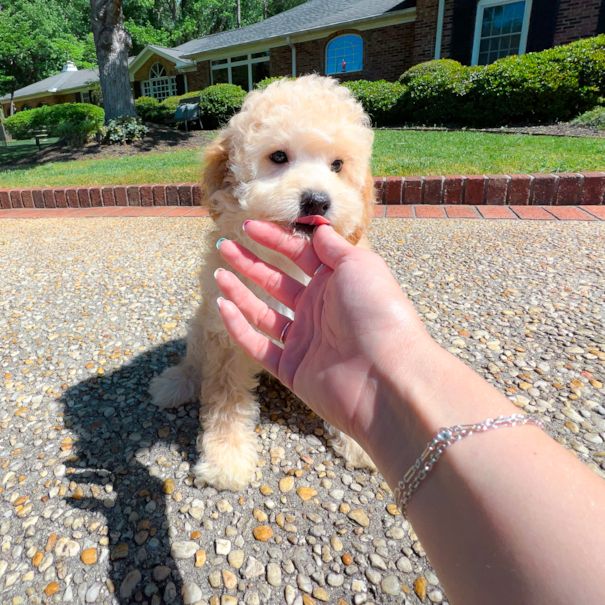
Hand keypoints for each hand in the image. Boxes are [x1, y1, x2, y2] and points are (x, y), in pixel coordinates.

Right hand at [214, 220, 436, 447]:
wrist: (386, 378)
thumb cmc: (378, 314)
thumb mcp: (359, 265)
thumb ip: (332, 246)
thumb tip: (317, 227)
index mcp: (337, 283)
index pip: (300, 254)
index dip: (274, 239)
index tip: (249, 226)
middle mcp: (320, 310)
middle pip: (277, 282)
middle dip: (250, 263)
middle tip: (223, 246)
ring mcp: (305, 341)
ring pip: (263, 313)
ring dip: (240, 293)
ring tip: (218, 274)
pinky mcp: (293, 370)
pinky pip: (259, 346)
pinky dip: (239, 328)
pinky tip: (222, 307)